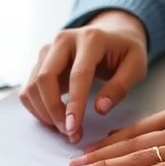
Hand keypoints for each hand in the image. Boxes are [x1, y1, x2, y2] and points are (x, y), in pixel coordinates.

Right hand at [20, 9, 149, 143]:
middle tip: (69, 133)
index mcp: (90, 39)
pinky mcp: (39, 61)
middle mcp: (63, 40)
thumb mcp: (136, 66)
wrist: (110, 32)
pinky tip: (54, 118)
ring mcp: (47, 50)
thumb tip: (100, 109)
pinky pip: (28, 89)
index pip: (77, 75)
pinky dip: (37, 108)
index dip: (74, 104)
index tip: (73, 129)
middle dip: (53, 110)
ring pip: (33, 85)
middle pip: (45, 78)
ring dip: (45, 113)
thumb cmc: (124, 51)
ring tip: (64, 128)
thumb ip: (120, 87)